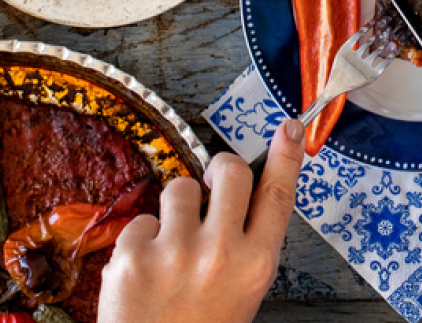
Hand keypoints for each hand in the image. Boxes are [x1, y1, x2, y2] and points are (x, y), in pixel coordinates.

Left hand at [99, 118, 304, 322]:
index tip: (287, 129)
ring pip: (179, 187)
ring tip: (172, 246)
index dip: (285, 156)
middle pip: (230, 170)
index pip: (277, 195)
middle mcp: (220, 252)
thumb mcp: (241, 292)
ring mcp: (175, 251)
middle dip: (219, 168)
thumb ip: (245, 246)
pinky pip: (141, 220)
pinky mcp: (134, 254)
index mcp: (255, 265)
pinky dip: (142, 240)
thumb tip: (239, 198)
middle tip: (211, 181)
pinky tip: (145, 270)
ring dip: (175, 208)